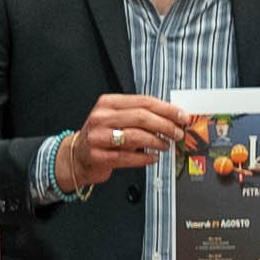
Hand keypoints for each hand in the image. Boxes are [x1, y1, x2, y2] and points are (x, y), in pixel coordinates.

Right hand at [59, 95, 191, 190]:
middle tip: (178, 133)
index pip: (143, 101)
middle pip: (141, 117)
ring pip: (135, 136)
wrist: (77, 156)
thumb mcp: (116, 118)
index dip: (166, 109)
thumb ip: (139, 116)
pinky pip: (127, 157)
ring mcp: (98, 137)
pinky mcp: (98, 156)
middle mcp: (101, 117)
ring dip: (156, 141)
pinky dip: (144, 157)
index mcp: (108, 103)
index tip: (182, 116)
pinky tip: (153, 157)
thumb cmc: (103, 136)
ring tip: (166, 145)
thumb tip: (171, 118)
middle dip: (165, 125)